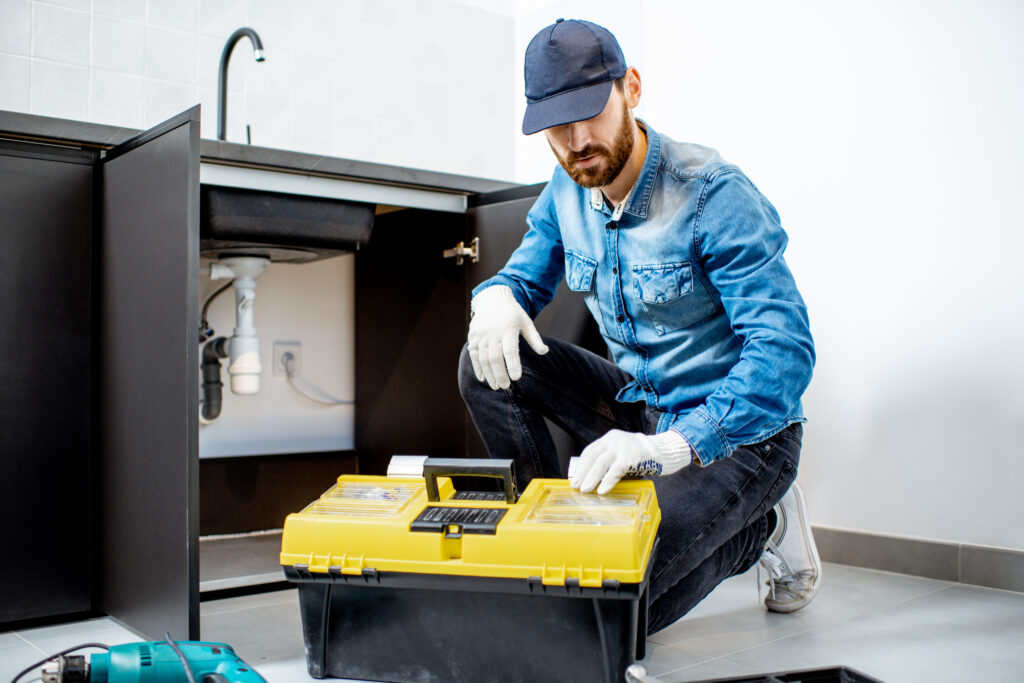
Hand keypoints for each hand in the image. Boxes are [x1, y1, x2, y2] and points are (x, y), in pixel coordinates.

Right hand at [467, 285, 548, 389]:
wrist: (492, 299)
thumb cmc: (513, 314)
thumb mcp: (527, 323)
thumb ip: (535, 339)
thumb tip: (545, 352)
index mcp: (508, 329)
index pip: (510, 350)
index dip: (513, 365)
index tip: (516, 378)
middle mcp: (493, 332)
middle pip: (495, 358)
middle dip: (500, 374)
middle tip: (505, 386)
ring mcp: (481, 335)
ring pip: (483, 359)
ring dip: (489, 374)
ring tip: (496, 386)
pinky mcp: (473, 338)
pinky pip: (474, 355)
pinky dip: (478, 368)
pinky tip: (483, 378)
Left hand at [570, 429, 691, 494]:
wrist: (663, 451)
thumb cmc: (640, 455)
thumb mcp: (621, 452)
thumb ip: (609, 459)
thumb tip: (591, 477)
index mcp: (609, 438)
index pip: (589, 451)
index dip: (581, 465)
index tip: (574, 477)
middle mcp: (614, 440)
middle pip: (593, 457)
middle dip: (583, 473)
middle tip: (576, 486)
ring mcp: (623, 448)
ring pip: (601, 463)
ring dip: (591, 478)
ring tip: (585, 490)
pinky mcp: (632, 457)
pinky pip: (616, 471)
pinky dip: (607, 481)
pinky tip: (602, 490)